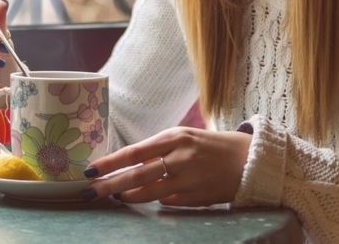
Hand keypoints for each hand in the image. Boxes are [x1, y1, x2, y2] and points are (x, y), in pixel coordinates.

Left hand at [83, 127, 250, 205]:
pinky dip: (158, 200)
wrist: (249, 159)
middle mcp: (181, 157)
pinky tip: (152, 198)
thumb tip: (127, 164)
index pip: (134, 152)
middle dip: (110, 185)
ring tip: (118, 197)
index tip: (90, 170)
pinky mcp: (199, 197)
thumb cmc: (208, 146)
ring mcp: (190, 179)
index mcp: (174, 137)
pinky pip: (169, 202)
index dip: (110, 163)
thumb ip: (157, 149)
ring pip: (150, 192)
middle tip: (90, 192)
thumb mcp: (182, 138)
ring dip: (129, 196)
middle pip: (137, 175)